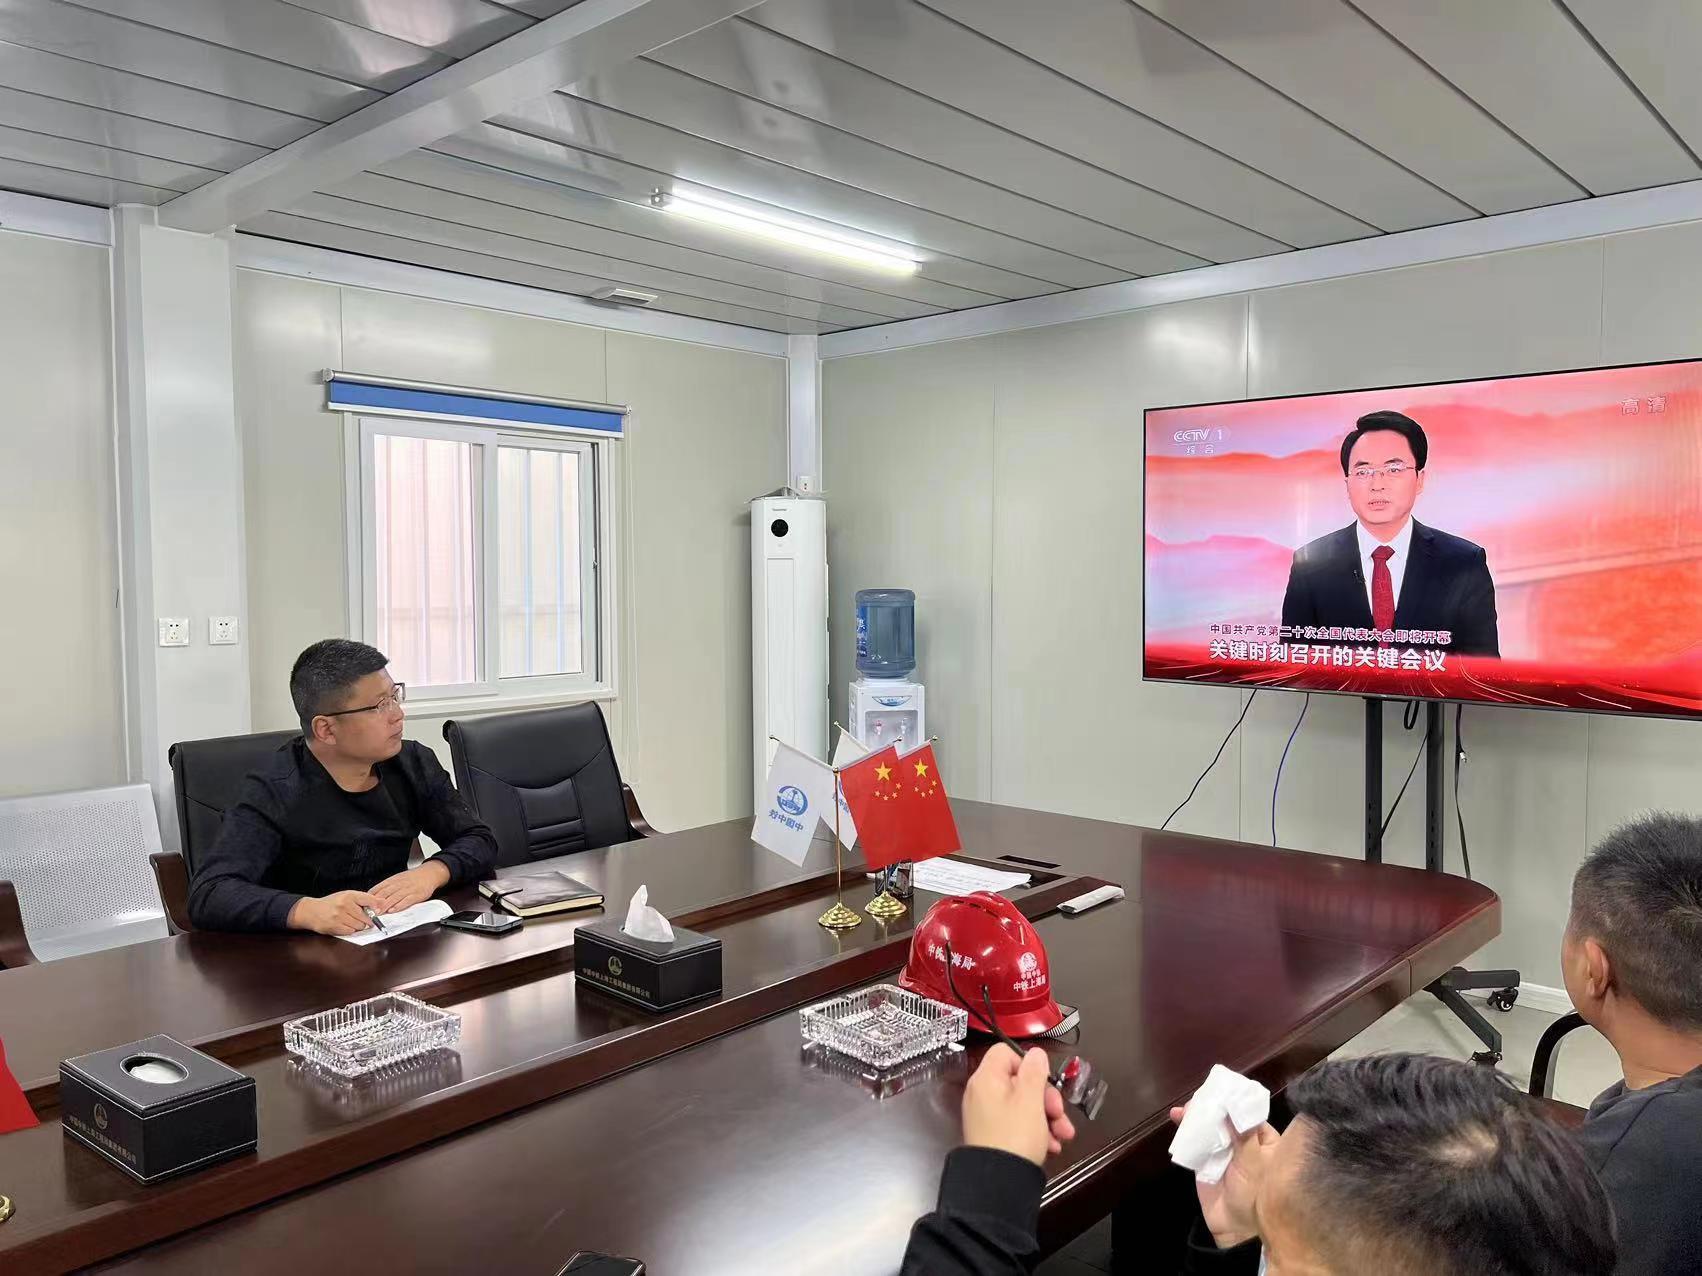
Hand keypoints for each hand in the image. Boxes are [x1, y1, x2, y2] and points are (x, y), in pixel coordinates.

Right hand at [289, 890, 383, 936]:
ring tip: (352, 921)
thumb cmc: (332, 903)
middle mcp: (344, 905)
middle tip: (365, 919)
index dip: (377, 906)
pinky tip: (346, 925)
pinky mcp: (335, 927)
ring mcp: (339, 917)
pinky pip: (351, 931)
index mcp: (349, 895)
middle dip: (367, 920)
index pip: (369, 900)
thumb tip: (383, 902)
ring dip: (359, 926)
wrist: (312, 911)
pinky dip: (351, 930)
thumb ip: (364, 899)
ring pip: (360, 926)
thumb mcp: (347, 896)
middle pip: (366, 917)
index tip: (379, 911)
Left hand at [369, 860, 449, 913]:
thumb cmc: (412, 878)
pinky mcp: (417, 895)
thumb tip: (372, 896)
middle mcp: (399, 884)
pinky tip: (394, 910)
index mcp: (393, 880)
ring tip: (379, 912)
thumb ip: (386, 887)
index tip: (364, 904)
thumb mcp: (398, 879)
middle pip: (385, 893)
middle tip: (370, 911)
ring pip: (394, 897)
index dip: (371, 896)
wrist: (429, 874)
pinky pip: (407, 900)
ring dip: (385, 905)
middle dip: (376, 903)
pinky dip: (400, 905)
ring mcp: (408, 889)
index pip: (379, 888)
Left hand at [963, 1044, 1077, 1166]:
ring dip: (1047, 1118)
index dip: (1028, 1063)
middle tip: (1058, 1113)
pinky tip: (1051, 1146)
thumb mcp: (1030, 1101)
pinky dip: (1036, 1131)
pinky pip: (1018, 1123)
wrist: (998, 1184)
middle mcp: (983, 1094)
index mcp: (987, 1079)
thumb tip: (1035, 1052)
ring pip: (1023, 1105)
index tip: (1044, 1080)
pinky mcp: (994, 1135)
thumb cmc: (1014, 1136)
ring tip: (1062, 1135)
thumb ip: (1034, 1072)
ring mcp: (987, 1116)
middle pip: (1019, 1081)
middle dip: (1046, 1098)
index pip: (1005, 1052)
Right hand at [1169, 1105, 1279, 1248]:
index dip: (1234, 1099)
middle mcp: (1242, 1140)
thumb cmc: (1254, 1195)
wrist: (1235, 1229)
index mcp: (1263, 1139)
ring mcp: (1222, 1149)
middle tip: (1200, 1098)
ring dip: (1197, 1113)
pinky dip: (1185, 1128)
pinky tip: (1177, 1117)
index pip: (1248, 1111)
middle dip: (1211, 1104)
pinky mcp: (1204, 1159)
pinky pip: (1194, 1139)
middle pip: (1225, 1115)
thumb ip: (1244, 1134)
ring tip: (1187, 1108)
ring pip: (1208, 1124)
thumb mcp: (1253, 1163)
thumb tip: (1234, 1104)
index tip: (1220, 1087)